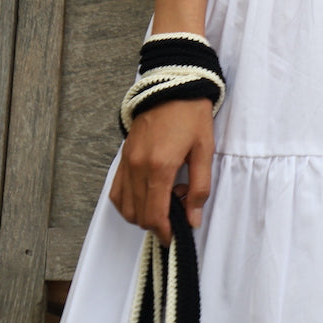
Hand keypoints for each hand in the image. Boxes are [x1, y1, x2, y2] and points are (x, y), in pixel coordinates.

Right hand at [109, 97, 214, 245]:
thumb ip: (200, 187)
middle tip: (177, 212)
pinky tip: (147, 195)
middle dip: (156, 224)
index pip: (154, 215)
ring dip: (142, 214)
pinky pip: (117, 191)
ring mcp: (127, 162)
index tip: (174, 237)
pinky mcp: (122, 157)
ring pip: (125, 207)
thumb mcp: (204, 150)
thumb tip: (193, 219)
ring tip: (165, 200)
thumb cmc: (192, 114)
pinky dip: (128, 202)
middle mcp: (138, 167)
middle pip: (138, 215)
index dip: (164, 232)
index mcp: (160, 166)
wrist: (173, 85)